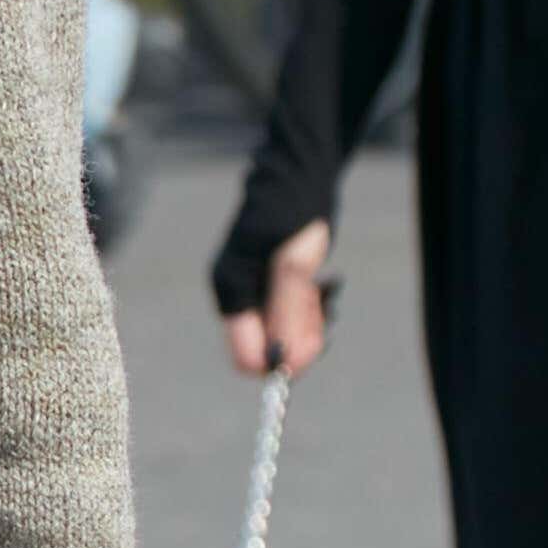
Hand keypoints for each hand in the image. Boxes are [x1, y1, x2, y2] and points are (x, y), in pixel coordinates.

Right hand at [221, 219, 334, 378]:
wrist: (296, 183)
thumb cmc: (292, 216)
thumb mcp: (293, 266)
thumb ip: (286, 316)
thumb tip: (283, 364)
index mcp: (230, 291)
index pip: (247, 357)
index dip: (283, 358)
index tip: (313, 337)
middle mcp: (235, 297)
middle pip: (267, 348)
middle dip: (298, 336)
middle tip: (317, 306)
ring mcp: (250, 294)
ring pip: (281, 336)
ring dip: (305, 324)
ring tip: (315, 292)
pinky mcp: (266, 290)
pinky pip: (286, 321)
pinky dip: (305, 314)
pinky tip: (312, 290)